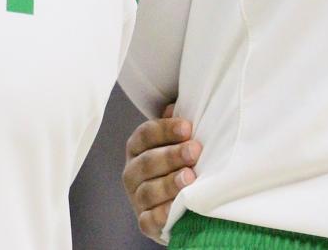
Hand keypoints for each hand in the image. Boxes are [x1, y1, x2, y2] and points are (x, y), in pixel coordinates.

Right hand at [122, 106, 199, 242]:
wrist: (177, 204)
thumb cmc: (179, 163)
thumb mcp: (178, 141)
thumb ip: (178, 125)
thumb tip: (178, 105)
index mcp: (138, 148)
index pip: (145, 134)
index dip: (165, 130)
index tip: (188, 128)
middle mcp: (132, 172)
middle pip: (147, 162)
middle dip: (171, 155)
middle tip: (195, 151)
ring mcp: (136, 199)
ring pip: (148, 191)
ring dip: (169, 184)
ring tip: (190, 178)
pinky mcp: (144, 222)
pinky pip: (148, 219)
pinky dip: (162, 214)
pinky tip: (177, 208)